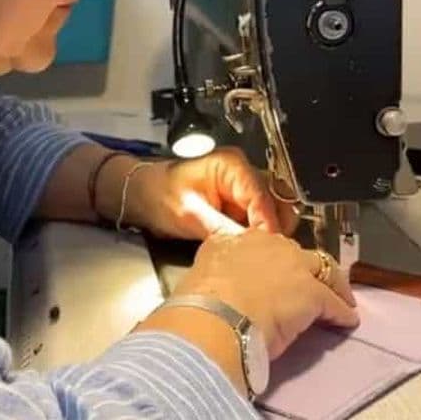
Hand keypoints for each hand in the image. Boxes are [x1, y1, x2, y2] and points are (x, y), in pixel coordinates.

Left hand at [127, 147, 298, 239]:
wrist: (143, 195)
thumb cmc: (159, 195)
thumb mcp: (190, 214)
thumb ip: (224, 229)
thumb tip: (253, 245)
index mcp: (232, 165)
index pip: (262, 197)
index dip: (267, 225)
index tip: (268, 250)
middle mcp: (244, 171)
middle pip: (277, 202)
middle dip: (274, 229)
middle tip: (268, 256)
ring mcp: (245, 186)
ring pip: (274, 211)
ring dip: (269, 232)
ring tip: (259, 254)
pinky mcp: (241, 201)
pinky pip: (261, 218)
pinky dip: (259, 233)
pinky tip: (251, 250)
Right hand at [174, 230, 358, 359]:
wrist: (213, 317)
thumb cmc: (200, 302)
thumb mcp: (202, 271)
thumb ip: (218, 267)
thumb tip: (221, 277)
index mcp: (238, 239)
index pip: (266, 245)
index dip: (275, 259)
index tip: (278, 272)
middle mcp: (269, 245)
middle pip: (298, 253)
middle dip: (306, 268)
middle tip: (309, 283)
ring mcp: (294, 266)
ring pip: (324, 270)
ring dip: (332, 285)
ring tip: (338, 299)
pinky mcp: (312, 293)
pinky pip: (334, 302)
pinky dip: (341, 312)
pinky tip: (345, 320)